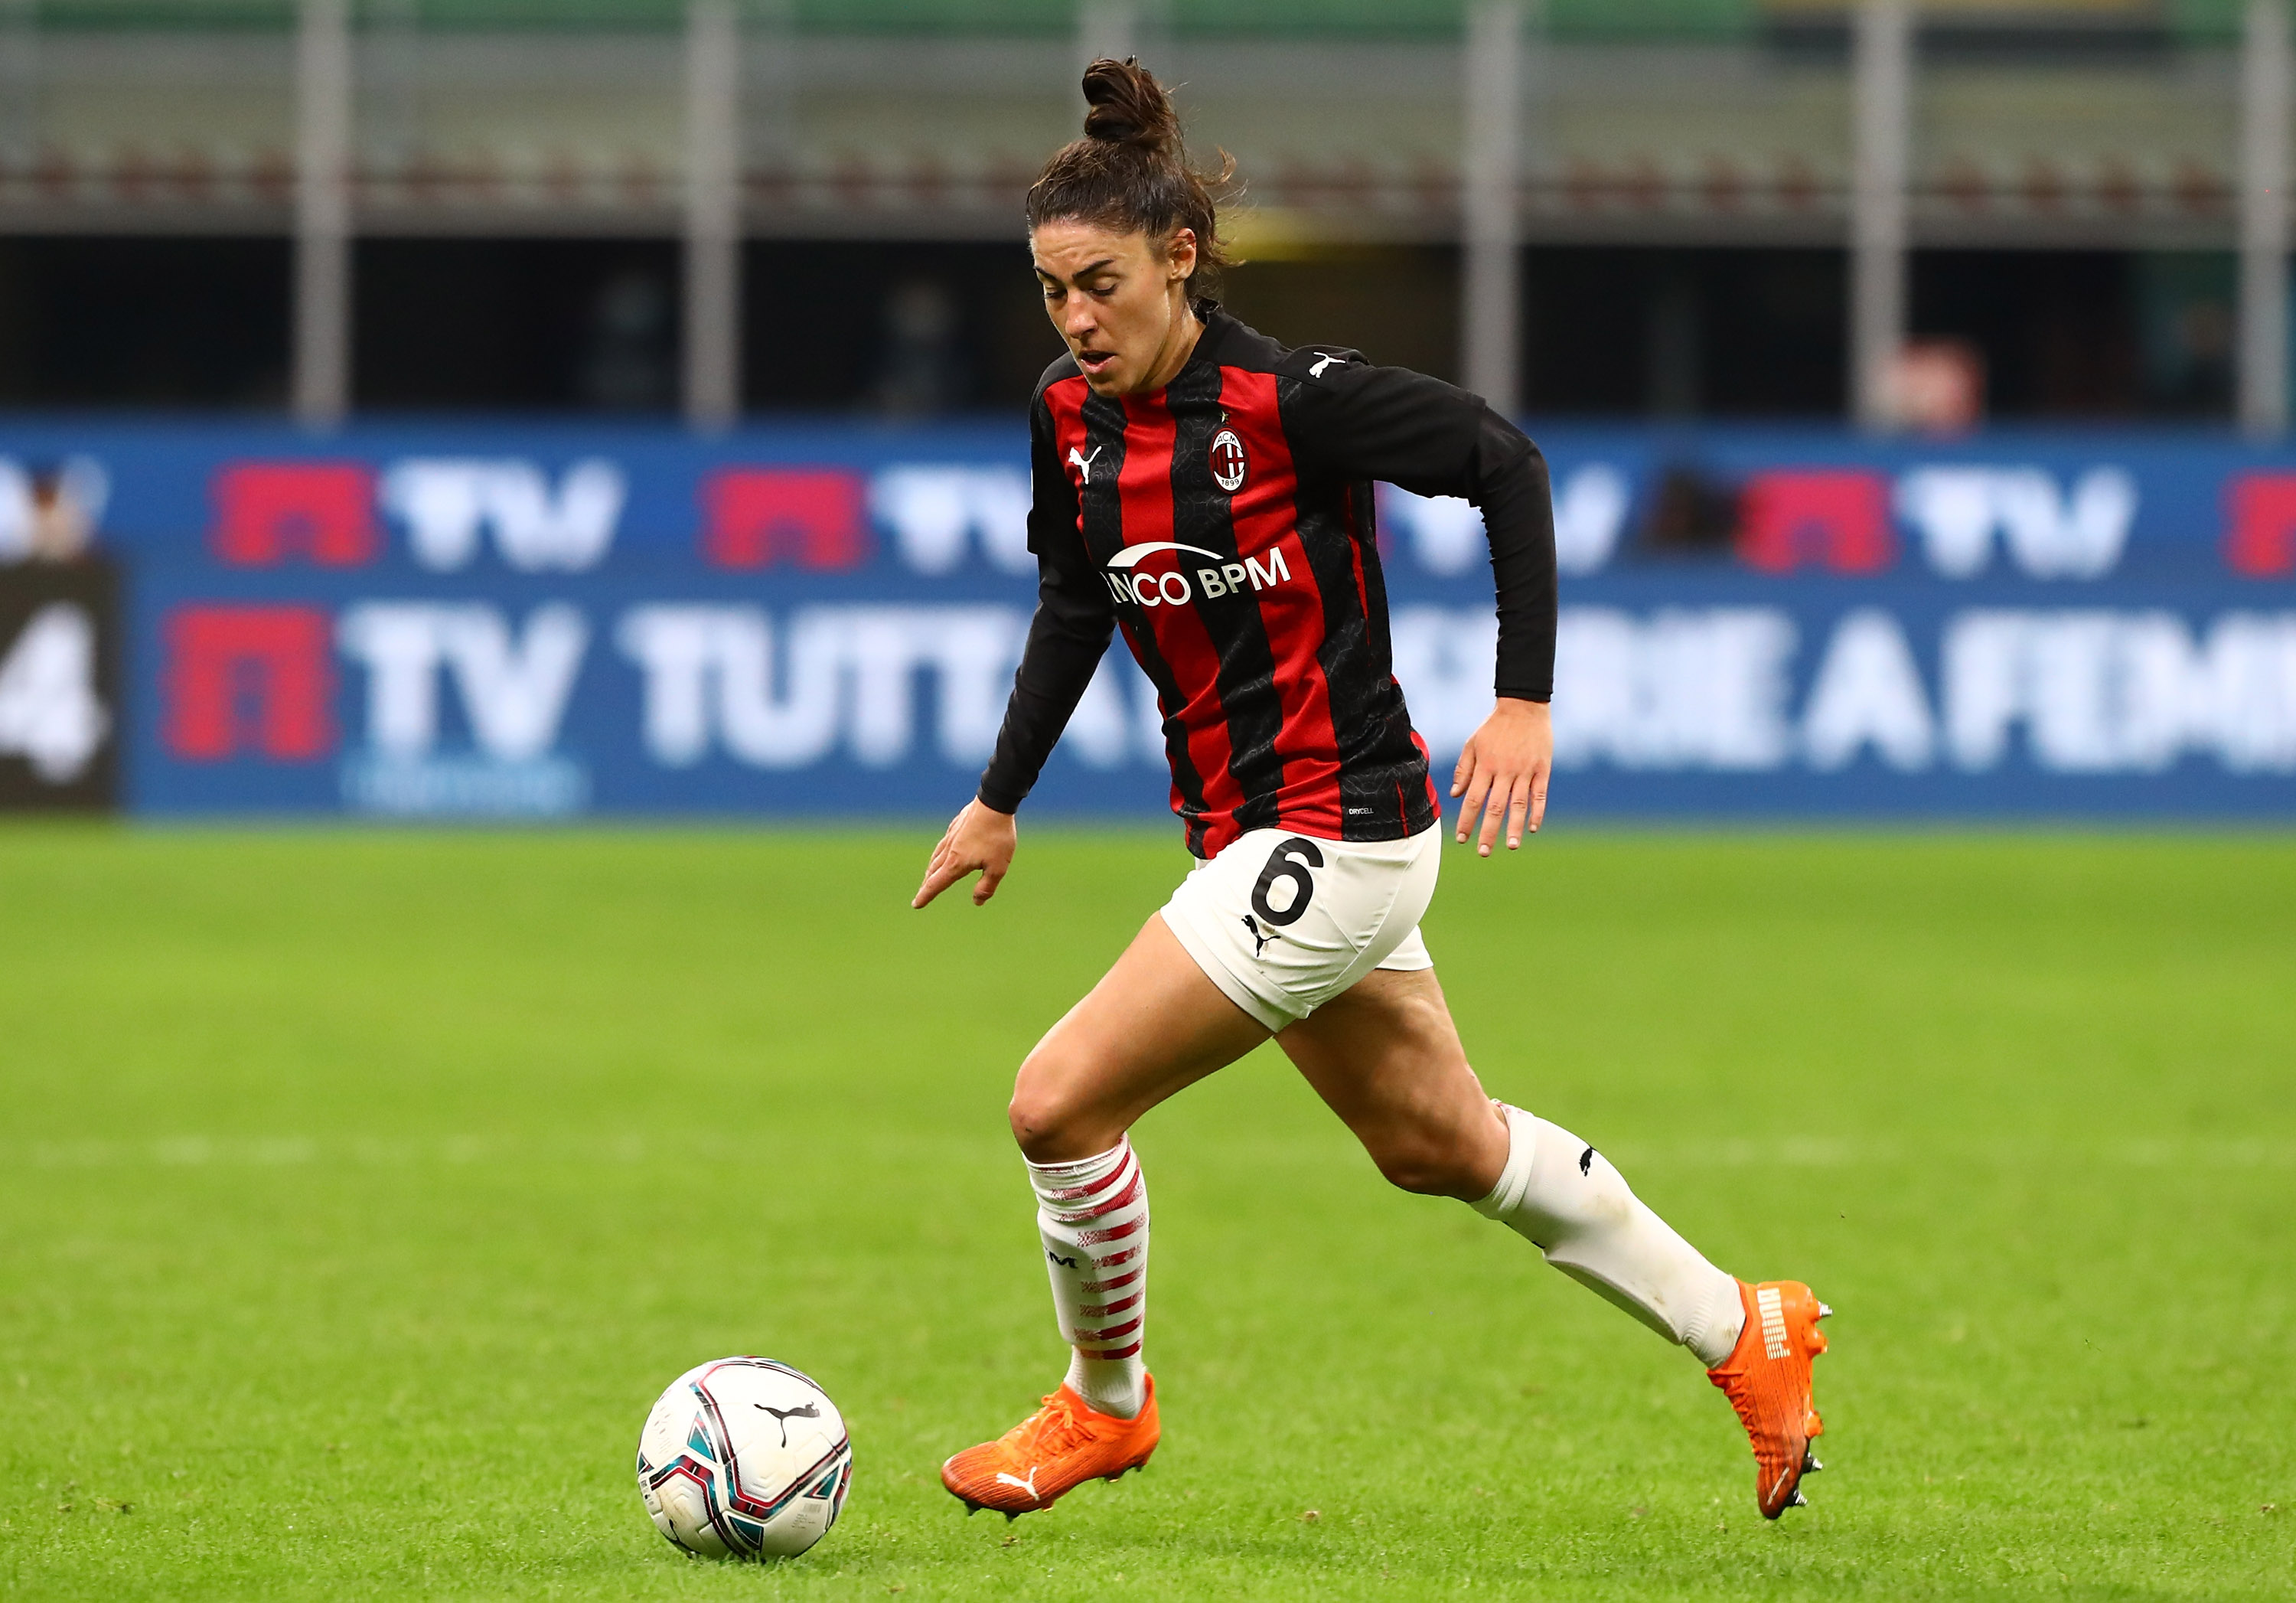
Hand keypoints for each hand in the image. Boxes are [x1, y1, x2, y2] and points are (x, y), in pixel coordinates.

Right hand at [912, 799, 1017, 908]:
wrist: (995, 803)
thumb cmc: (997, 837)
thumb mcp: (998, 868)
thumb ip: (986, 887)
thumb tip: (977, 902)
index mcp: (956, 863)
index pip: (936, 884)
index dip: (925, 896)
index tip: (916, 904)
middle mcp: (949, 850)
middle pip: (933, 871)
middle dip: (927, 883)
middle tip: (922, 892)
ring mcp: (952, 836)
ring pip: (937, 855)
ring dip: (932, 868)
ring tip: (930, 873)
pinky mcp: (958, 825)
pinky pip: (945, 841)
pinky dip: (941, 851)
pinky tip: (945, 848)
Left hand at [1451, 698, 1552, 856]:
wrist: (1523, 706)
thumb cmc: (1494, 726)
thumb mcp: (1472, 744)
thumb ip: (1464, 770)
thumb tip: (1455, 795)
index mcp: (1485, 766)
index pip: (1473, 799)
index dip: (1466, 820)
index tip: (1461, 838)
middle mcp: (1504, 771)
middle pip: (1495, 807)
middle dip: (1488, 832)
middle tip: (1483, 852)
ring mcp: (1525, 771)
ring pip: (1519, 804)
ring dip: (1515, 827)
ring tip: (1512, 847)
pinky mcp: (1542, 768)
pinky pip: (1540, 794)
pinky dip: (1538, 811)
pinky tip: (1534, 828)